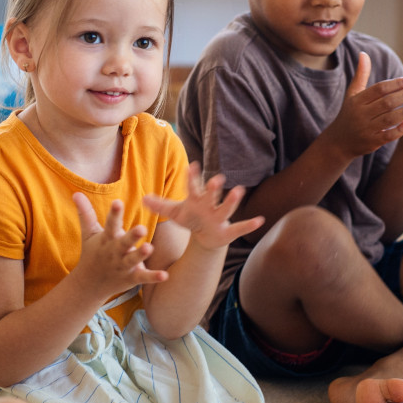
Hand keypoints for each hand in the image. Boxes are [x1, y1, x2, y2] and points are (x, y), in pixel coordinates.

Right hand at [71, 193, 167, 300]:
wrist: (89, 285)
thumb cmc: (93, 253)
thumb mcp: (89, 233)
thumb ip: (86, 213)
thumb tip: (76, 193)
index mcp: (106, 239)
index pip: (110, 224)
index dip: (114, 214)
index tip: (118, 202)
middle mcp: (114, 252)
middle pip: (123, 243)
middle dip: (131, 236)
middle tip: (142, 228)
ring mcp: (123, 266)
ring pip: (133, 260)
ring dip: (141, 255)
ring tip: (150, 247)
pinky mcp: (131, 278)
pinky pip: (143, 277)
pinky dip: (153, 277)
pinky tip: (165, 275)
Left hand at [143, 162, 262, 250]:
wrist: (206, 236)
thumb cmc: (192, 219)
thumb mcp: (175, 213)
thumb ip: (161, 205)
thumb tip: (142, 198)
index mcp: (196, 200)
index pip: (193, 187)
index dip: (192, 177)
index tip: (192, 166)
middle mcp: (210, 206)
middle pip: (211, 195)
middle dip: (213, 188)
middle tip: (216, 178)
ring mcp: (220, 217)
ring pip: (226, 209)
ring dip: (232, 201)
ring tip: (239, 190)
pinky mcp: (229, 231)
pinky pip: (240, 228)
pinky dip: (250, 225)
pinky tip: (260, 220)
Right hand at [323, 52, 402, 160]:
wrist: (339, 142)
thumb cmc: (350, 113)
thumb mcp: (352, 94)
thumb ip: (361, 75)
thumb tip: (363, 54)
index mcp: (357, 100)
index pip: (378, 89)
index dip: (395, 84)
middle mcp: (360, 114)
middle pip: (385, 103)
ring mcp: (366, 129)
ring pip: (388, 119)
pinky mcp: (372, 142)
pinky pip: (387, 135)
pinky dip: (399, 130)